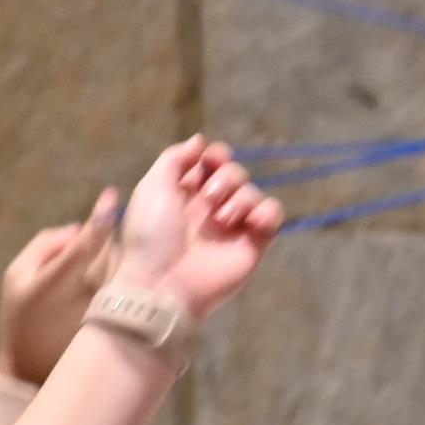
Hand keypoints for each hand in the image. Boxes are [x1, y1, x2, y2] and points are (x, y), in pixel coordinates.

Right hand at [0, 189, 120, 385]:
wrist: (36, 373)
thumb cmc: (21, 321)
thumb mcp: (16, 276)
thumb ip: (45, 244)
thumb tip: (78, 228)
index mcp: (65, 276)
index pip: (92, 237)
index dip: (102, 214)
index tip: (110, 196)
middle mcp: (95, 289)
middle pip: (112, 247)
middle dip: (101, 246)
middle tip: (83, 264)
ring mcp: (114, 306)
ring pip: (124, 267)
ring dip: (114, 266)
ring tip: (92, 287)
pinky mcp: (126, 320)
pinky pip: (132, 288)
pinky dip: (125, 284)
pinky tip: (109, 299)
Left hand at [108, 136, 283, 322]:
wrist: (163, 282)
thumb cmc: (151, 236)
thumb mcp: (152, 187)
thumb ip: (174, 158)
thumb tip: (200, 141)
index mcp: (187, 194)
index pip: (212, 163)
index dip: (215, 156)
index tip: (210, 160)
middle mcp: (212, 208)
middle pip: (235, 173)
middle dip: (226, 177)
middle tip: (210, 199)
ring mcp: (234, 227)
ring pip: (253, 192)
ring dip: (241, 197)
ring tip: (223, 219)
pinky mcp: (254, 244)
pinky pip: (273, 215)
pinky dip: (266, 211)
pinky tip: (251, 222)